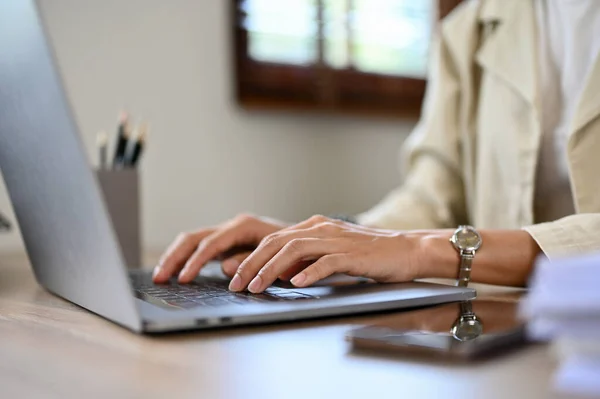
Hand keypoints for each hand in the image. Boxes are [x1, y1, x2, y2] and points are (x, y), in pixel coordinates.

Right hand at [153, 214, 287, 283]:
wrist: (307, 241)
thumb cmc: (294, 249)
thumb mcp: (277, 256)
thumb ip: (250, 261)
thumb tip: (225, 269)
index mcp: (244, 225)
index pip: (211, 243)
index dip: (195, 261)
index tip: (183, 278)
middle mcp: (233, 226)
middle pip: (194, 238)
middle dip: (175, 257)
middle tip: (160, 277)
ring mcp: (228, 233)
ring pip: (192, 240)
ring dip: (175, 257)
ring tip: (160, 275)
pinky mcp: (226, 243)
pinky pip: (199, 248)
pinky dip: (185, 258)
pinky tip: (175, 272)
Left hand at [228, 215, 433, 292]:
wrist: (408, 249)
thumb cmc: (370, 255)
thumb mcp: (332, 254)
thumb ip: (307, 260)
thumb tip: (280, 274)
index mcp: (314, 227)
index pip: (274, 239)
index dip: (251, 257)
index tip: (237, 277)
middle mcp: (322, 228)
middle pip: (277, 242)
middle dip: (252, 263)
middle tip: (237, 284)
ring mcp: (337, 240)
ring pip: (294, 249)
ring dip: (271, 269)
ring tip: (257, 287)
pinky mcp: (353, 254)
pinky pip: (326, 262)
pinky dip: (308, 272)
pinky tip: (296, 284)